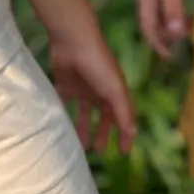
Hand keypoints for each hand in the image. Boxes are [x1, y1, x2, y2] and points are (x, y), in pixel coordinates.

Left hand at [50, 35, 136, 153]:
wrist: (73, 41)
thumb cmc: (98, 64)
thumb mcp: (115, 89)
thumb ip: (123, 111)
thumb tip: (133, 133)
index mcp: (115, 91)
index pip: (123, 116)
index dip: (125, 133)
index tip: (124, 152)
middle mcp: (100, 90)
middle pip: (104, 116)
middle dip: (104, 132)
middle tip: (100, 151)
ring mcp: (83, 88)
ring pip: (84, 113)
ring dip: (83, 128)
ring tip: (80, 145)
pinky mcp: (66, 85)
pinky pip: (65, 105)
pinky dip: (64, 116)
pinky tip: (59, 129)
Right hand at [137, 0, 189, 57]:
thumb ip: (173, 10)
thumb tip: (174, 35)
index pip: (148, 28)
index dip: (157, 44)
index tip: (169, 57)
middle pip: (151, 22)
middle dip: (163, 36)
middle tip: (177, 47)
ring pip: (159, 13)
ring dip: (170, 25)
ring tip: (184, 31)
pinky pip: (165, 4)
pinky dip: (173, 13)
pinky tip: (185, 14)